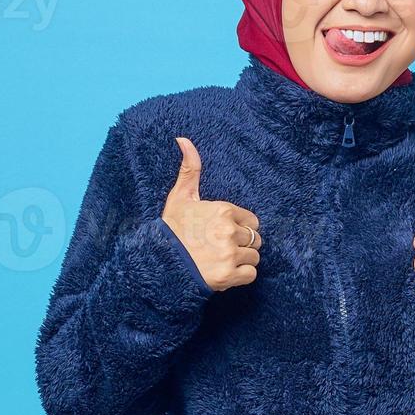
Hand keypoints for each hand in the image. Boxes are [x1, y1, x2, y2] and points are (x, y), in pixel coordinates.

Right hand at [161, 136, 261, 290]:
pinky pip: (251, 274)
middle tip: (222, 248)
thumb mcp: (180, 196)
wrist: (159, 262)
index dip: (239, 227)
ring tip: (222, 260)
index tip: (223, 232)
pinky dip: (241, 275)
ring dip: (242, 260)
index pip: (251, 220)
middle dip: (242, 244)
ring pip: (254, 257)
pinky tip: (225, 271)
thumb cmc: (171, 229)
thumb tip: (183, 139)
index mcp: (223, 210)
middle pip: (255, 239)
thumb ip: (190, 169)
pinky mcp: (229, 275)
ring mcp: (229, 254)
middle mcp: (228, 231)